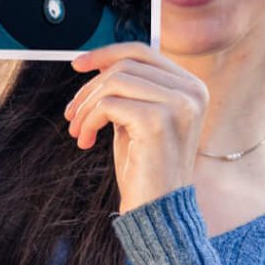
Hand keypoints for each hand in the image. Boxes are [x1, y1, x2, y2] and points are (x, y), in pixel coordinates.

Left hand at [63, 42, 206, 214]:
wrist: (158, 212)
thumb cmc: (146, 169)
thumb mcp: (137, 120)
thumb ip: (128, 92)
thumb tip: (98, 65)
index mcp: (192, 88)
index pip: (143, 52)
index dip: (106, 55)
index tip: (78, 65)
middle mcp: (192, 92)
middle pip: (125, 65)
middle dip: (89, 88)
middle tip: (72, 115)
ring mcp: (179, 105)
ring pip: (114, 81)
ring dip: (86, 106)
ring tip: (79, 131)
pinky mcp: (158, 120)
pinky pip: (109, 103)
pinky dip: (90, 120)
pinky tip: (86, 141)